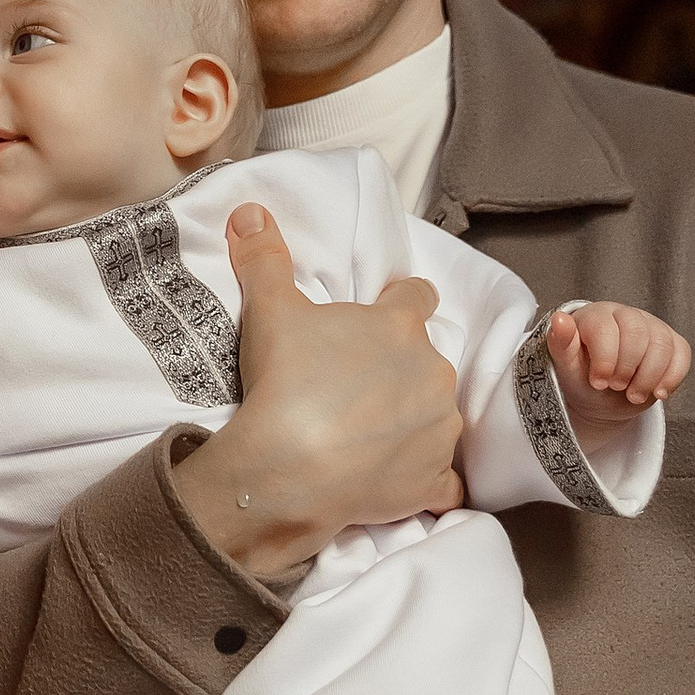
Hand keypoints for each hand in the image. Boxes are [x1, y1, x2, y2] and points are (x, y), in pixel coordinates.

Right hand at [172, 206, 462, 583]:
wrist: (290, 468)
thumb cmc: (285, 382)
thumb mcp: (268, 310)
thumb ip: (265, 258)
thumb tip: (250, 210)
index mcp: (400, 325)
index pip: (418, 296)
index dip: (401, 304)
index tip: (381, 317)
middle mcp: (433, 371)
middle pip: (427, 361)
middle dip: (400, 371)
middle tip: (355, 387)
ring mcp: (439, 428)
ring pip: (438, 417)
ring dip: (413, 423)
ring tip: (366, 438)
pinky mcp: (433, 480)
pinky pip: (444, 483)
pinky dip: (427, 482)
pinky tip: (401, 484)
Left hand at [548, 304, 690, 452]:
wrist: (600, 397)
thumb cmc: (580, 377)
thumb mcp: (565, 366)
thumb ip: (561, 344)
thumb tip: (558, 320)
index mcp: (596, 316)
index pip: (606, 327)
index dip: (605, 359)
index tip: (598, 383)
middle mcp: (625, 315)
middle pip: (637, 333)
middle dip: (627, 367)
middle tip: (615, 387)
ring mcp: (651, 327)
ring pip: (662, 344)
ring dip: (649, 377)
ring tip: (633, 396)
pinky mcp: (672, 343)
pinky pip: (682, 353)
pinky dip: (672, 377)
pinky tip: (658, 393)